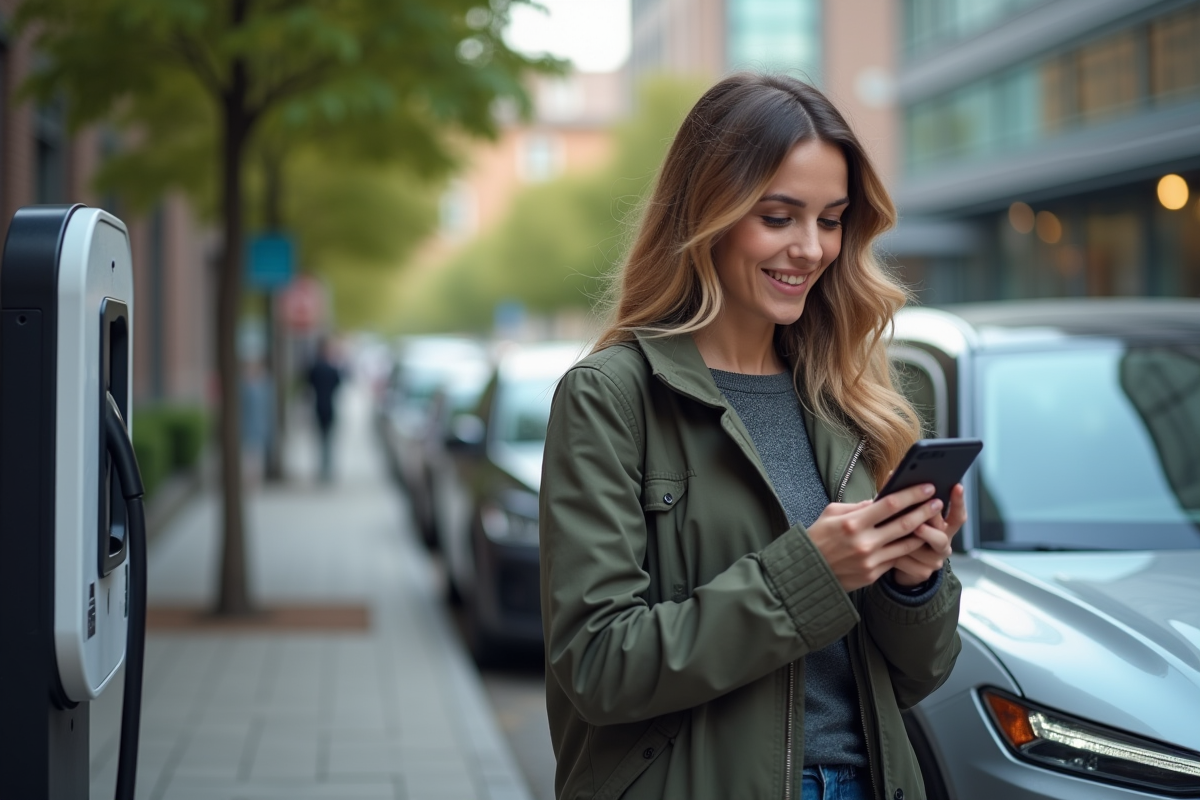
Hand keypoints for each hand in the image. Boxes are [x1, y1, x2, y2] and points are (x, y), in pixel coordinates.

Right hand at [806, 484, 945, 591]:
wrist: (807, 572)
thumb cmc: (818, 538)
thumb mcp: (831, 514)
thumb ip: (857, 506)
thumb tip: (879, 501)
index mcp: (852, 523)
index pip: (889, 505)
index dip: (911, 495)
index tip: (926, 487)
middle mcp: (864, 542)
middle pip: (904, 524)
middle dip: (924, 511)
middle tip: (937, 502)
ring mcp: (870, 561)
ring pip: (906, 544)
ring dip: (922, 531)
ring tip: (933, 521)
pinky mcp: (872, 574)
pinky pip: (896, 559)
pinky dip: (907, 548)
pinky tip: (916, 540)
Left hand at [891, 484, 966, 586]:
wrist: (900, 565)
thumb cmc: (903, 533)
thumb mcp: (909, 517)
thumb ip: (908, 502)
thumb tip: (896, 476)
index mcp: (944, 527)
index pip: (957, 515)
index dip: (958, 502)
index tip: (957, 486)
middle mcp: (943, 544)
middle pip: (941, 536)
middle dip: (928, 527)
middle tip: (918, 523)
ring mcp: (934, 560)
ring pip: (920, 548)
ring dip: (904, 540)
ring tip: (890, 534)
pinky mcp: (921, 572)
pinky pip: (906, 561)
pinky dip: (893, 553)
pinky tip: (882, 549)